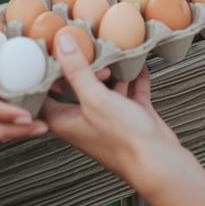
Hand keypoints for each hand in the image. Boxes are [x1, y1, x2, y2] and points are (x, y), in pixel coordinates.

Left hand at [42, 28, 187, 186]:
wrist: (160, 163)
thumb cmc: (123, 140)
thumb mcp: (95, 99)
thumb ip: (77, 70)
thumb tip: (61, 42)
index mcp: (65, 121)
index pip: (45, 92)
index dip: (46, 71)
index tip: (49, 48)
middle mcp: (84, 119)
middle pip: (76, 85)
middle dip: (83, 65)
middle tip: (87, 46)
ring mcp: (109, 118)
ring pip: (105, 87)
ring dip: (110, 70)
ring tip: (114, 51)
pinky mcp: (131, 116)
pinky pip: (130, 90)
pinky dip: (133, 77)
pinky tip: (138, 62)